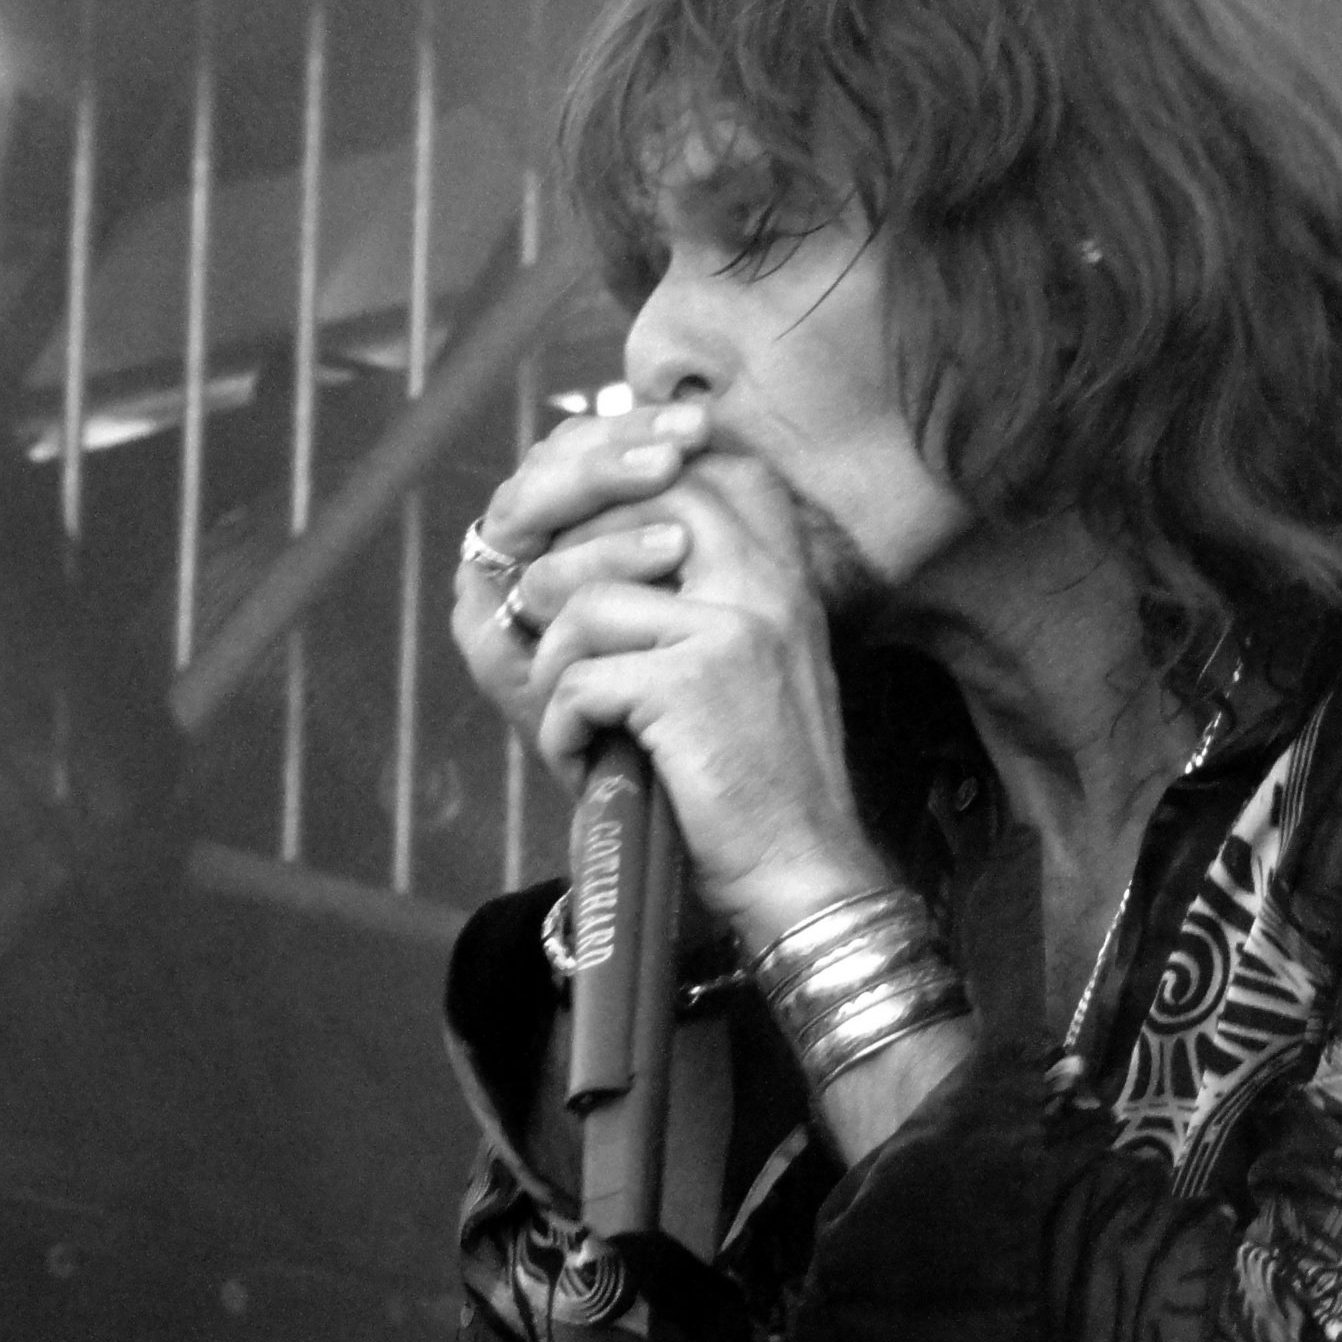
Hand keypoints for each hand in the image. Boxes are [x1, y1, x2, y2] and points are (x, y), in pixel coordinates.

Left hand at [453, 421, 885, 952]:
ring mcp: (734, 626)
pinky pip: (581, 678)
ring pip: (587, 599)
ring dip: (553, 668)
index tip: (577, 534)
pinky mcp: (693, 684)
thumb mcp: (732, 673)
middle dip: (564, 554)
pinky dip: (563, 729)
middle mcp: (766, 584)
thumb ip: (681, 600)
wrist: (803, 877)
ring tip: (572, 721)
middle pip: (639, 493)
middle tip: (538, 619)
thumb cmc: (751, 787)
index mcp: (781, 576)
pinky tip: (586, 762)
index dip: (624, 474)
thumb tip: (570, 547)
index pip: (705, 464)